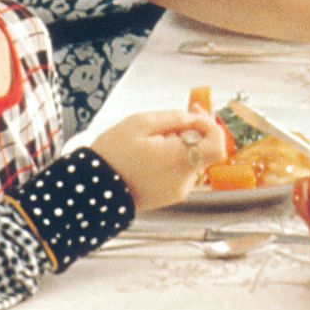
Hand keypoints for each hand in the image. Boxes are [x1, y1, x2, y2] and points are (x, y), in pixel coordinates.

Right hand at [89, 109, 227, 211]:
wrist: (91, 191)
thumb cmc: (112, 155)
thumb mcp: (140, 123)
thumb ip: (173, 118)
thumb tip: (193, 118)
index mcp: (180, 160)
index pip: (217, 144)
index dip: (210, 125)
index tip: (194, 112)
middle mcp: (185, 179)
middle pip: (205, 150)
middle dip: (193, 131)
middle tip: (173, 120)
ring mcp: (179, 190)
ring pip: (193, 159)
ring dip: (182, 145)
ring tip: (153, 140)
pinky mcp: (170, 196)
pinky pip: (182, 171)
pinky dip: (174, 159)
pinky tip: (152, 155)